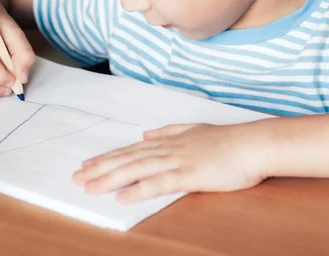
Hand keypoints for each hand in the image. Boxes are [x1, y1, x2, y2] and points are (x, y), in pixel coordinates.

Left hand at [73, 123, 265, 202]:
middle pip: (126, 159)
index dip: (107, 158)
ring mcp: (176, 161)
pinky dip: (139, 189)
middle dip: (100, 168)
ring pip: (136, 170)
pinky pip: (159, 183)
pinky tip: (122, 197)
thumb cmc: (225, 140)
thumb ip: (168, 131)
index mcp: (166, 141)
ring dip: (111, 178)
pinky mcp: (188, 175)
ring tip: (90, 186)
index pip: (129, 151)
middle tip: (77, 177)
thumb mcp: (192, 130)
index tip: (87, 164)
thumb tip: (146, 134)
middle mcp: (166, 150)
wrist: (251, 144)